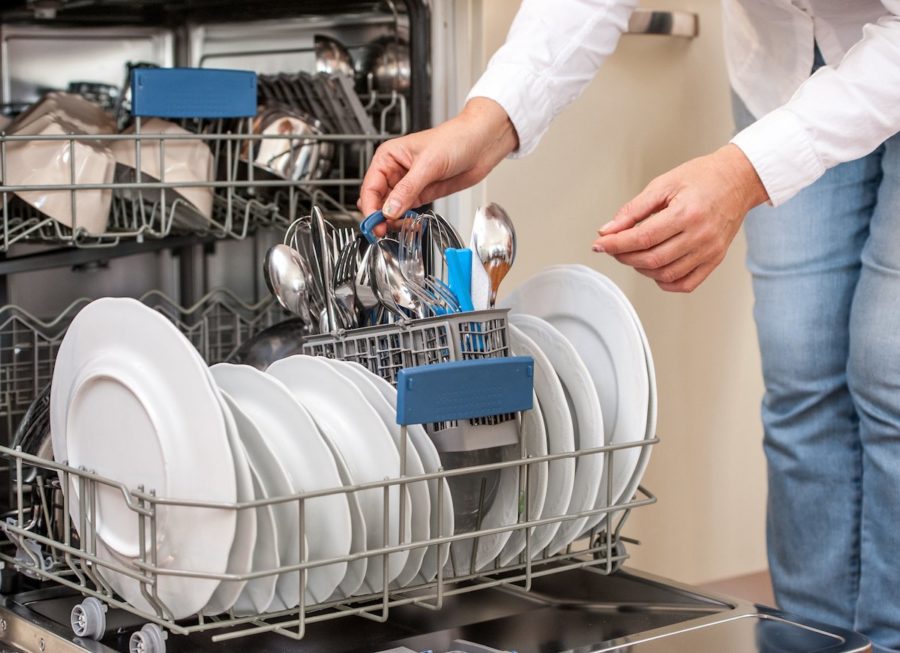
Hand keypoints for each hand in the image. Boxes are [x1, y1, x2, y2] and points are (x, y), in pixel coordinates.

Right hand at [359, 97, 517, 235]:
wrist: (481, 144)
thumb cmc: (455, 139)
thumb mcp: (428, 164)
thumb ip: (407, 189)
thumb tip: (390, 210)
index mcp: (389, 156)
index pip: (370, 186)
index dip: (370, 206)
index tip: (374, 222)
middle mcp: (395, 170)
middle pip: (377, 200)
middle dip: (379, 216)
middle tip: (383, 231)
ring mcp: (408, 184)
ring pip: (390, 208)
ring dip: (392, 220)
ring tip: (399, 228)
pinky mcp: (421, 194)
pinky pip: (406, 211)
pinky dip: (405, 220)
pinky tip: (409, 224)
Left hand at [593, 144, 767, 291]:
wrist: (738, 179)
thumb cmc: (703, 177)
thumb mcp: (663, 184)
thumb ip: (633, 210)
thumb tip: (608, 230)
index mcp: (687, 213)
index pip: (642, 238)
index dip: (616, 244)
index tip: (599, 244)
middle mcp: (701, 235)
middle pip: (652, 259)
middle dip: (624, 257)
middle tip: (613, 247)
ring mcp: (710, 251)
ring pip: (666, 274)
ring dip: (641, 269)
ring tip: (632, 254)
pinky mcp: (715, 260)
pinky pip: (686, 284)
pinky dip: (665, 281)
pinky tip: (654, 268)